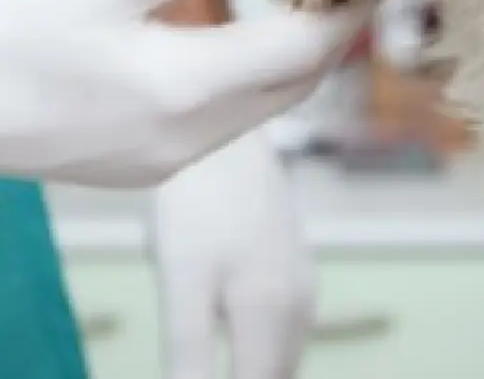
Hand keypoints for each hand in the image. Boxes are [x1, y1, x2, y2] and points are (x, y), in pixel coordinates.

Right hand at [0, 0, 363, 187]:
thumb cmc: (5, 33)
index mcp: (183, 89)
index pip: (300, 52)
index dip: (347, 8)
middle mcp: (185, 139)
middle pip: (289, 89)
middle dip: (329, 37)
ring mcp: (161, 160)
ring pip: (256, 111)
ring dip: (287, 64)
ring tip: (305, 7)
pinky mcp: (136, 164)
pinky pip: (217, 126)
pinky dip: (244, 86)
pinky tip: (232, 52)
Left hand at [150, 126, 313, 378]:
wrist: (222, 130)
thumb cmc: (195, 204)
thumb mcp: (183, 284)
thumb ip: (190, 354)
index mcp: (272, 319)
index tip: (192, 378)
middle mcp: (298, 306)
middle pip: (274, 378)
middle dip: (242, 378)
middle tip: (194, 367)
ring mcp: (301, 282)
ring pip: (280, 354)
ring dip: (250, 366)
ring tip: (206, 352)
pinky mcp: (293, 263)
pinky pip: (280, 324)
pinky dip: (256, 342)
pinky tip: (223, 321)